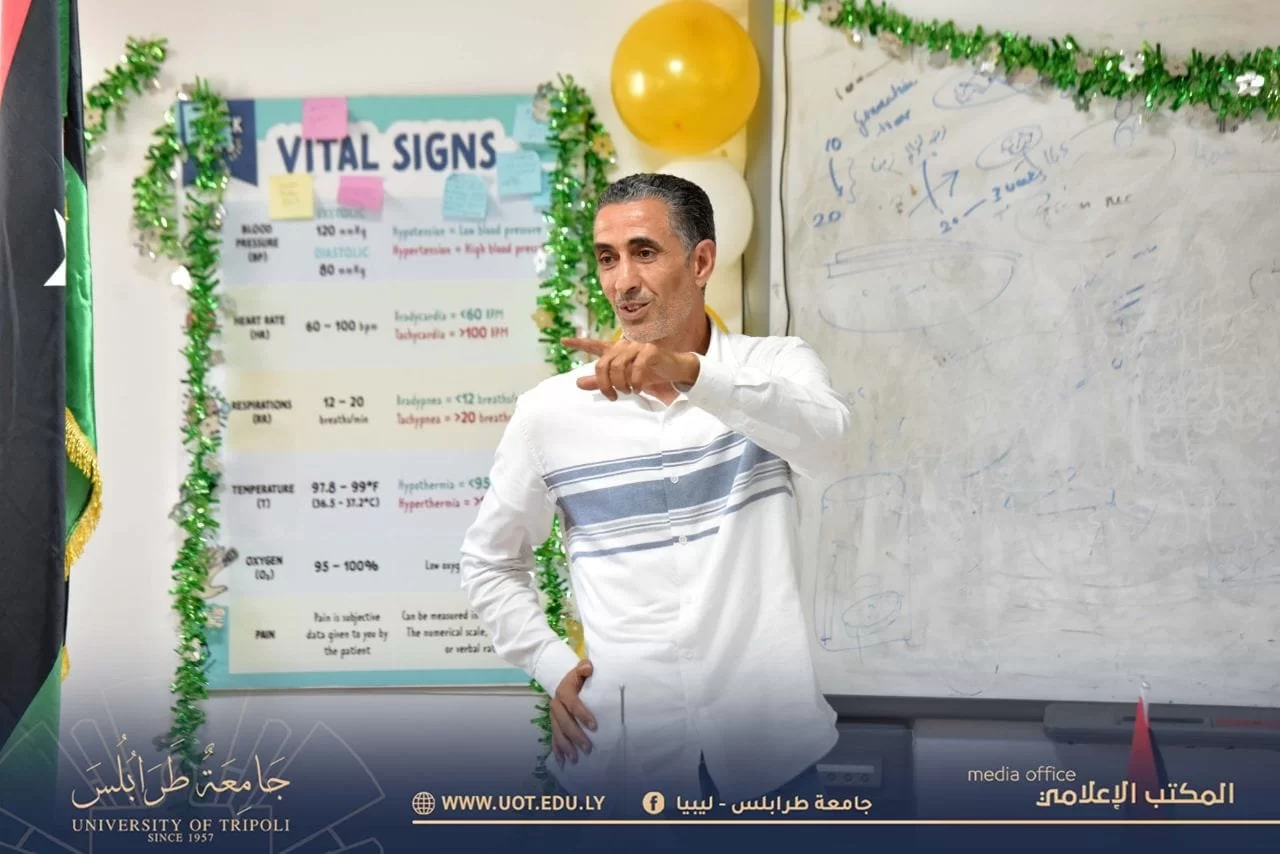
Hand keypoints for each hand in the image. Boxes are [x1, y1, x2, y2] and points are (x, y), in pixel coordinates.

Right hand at [551, 659, 596, 765]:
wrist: (563, 680)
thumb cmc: (577, 677)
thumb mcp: (581, 669)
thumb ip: (585, 667)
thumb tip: (589, 668)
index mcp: (564, 692)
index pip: (573, 704)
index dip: (582, 715)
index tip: (594, 726)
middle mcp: (556, 705)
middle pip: (564, 722)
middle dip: (575, 736)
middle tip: (588, 748)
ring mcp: (554, 717)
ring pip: (558, 733)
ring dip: (565, 747)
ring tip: (575, 759)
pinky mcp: (554, 725)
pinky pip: (554, 739)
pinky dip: (557, 751)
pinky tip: (562, 763)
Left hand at [561, 337, 699, 400]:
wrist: (676, 370)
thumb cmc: (650, 373)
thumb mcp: (623, 379)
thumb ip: (601, 382)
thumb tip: (577, 383)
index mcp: (617, 351)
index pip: (596, 346)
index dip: (579, 344)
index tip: (563, 341)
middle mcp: (625, 345)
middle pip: (603, 364)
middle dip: (605, 384)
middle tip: (612, 396)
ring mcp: (637, 346)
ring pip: (617, 367)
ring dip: (621, 384)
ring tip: (628, 392)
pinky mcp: (650, 351)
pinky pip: (636, 367)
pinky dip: (635, 381)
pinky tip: (638, 389)